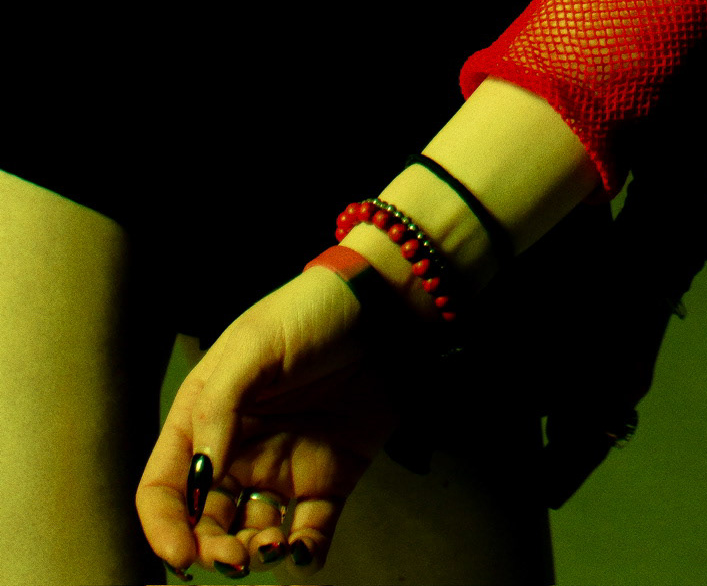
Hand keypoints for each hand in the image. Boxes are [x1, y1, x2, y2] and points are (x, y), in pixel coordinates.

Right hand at [137, 266, 413, 576]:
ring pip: (254, 534)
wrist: (383, 308)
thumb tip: (199, 475)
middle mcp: (238, 452)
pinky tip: (305, 553)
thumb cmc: (309, 314)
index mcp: (205, 418)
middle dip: (211, 548)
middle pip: (206, 521)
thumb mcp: (253, 344)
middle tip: (232, 558)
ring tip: (271, 547)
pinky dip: (305, 555)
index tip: (181, 556)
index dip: (164, 526)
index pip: (165, 485)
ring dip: (255, 555)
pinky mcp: (330, 478)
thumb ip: (218, 406)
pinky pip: (311, 531)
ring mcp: (284, 467)